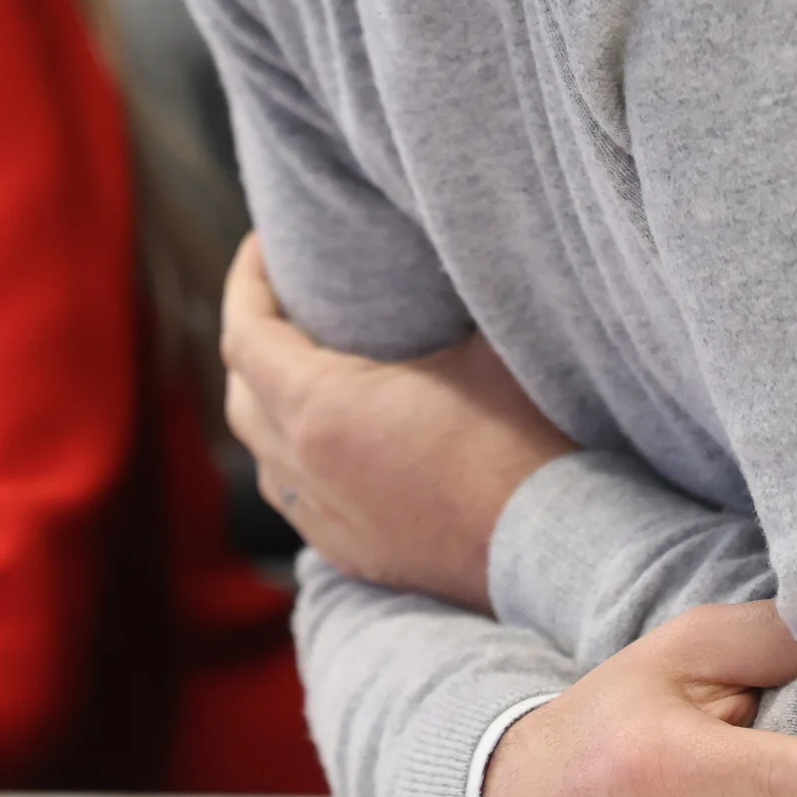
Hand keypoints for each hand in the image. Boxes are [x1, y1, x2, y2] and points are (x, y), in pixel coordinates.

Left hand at [220, 233, 574, 609]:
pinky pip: (296, 498)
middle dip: (251, 338)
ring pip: (263, 454)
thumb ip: (447, 291)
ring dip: (268, 404)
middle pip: (241, 394)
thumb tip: (448, 241)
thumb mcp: (484, 342)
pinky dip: (296, 459)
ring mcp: (326, 522)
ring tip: (302, 364)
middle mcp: (305, 470)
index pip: (245, 335)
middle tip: (284, 297)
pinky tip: (331, 441)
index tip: (263, 247)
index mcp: (320, 410)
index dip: (245, 282)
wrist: (556, 550)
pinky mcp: (353, 555)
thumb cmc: (526, 443)